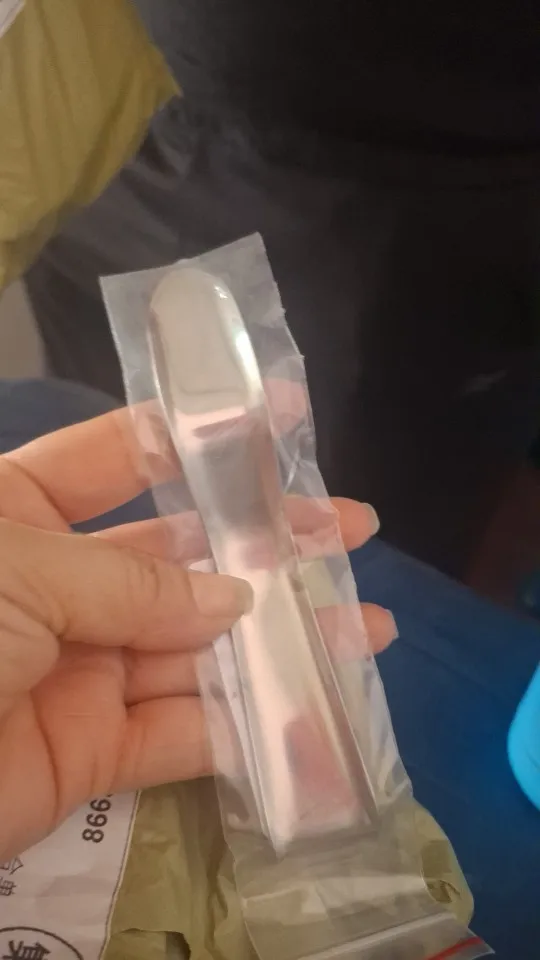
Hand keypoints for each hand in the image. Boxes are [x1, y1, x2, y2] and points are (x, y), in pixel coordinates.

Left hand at [0, 408, 394, 858]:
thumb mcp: (20, 574)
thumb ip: (133, 585)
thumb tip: (231, 596)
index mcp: (18, 513)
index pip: (121, 456)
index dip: (200, 436)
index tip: (283, 420)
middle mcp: (54, 585)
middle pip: (179, 557)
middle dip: (266, 544)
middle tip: (348, 528)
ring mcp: (74, 671)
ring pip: (194, 649)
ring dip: (279, 641)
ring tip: (366, 624)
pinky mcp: (86, 754)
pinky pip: (179, 735)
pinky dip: (246, 730)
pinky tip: (319, 712)